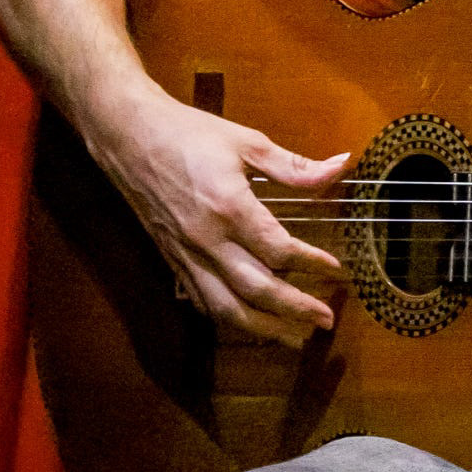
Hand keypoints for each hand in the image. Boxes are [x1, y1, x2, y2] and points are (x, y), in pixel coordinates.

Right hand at [94, 86, 347, 347]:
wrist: (129, 137)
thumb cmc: (189, 134)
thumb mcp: (247, 142)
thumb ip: (295, 165)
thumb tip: (341, 166)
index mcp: (229, 207)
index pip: (277, 249)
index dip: (311, 263)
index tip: (336, 270)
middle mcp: (207, 239)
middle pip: (255, 289)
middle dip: (294, 309)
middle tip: (325, 320)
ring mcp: (186, 254)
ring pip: (226, 306)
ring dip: (263, 327)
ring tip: (294, 337)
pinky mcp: (172, 259)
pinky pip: (202, 299)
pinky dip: (228, 317)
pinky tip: (249, 323)